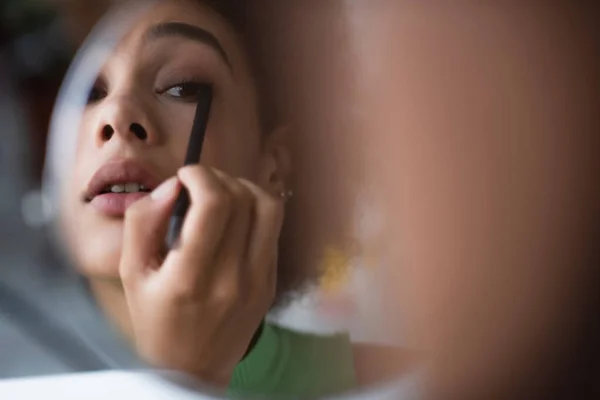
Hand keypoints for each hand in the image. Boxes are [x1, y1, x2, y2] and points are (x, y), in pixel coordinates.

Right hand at [119, 165, 282, 386]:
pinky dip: (255, 211)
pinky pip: (273, 229)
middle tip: (199, 185)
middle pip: (244, 199)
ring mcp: (259, 280)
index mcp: (191, 278)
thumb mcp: (131, 274)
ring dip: (245, 188)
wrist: (193, 369)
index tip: (185, 176)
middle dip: (219, 178)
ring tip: (221, 194)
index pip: (215, 204)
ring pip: (269, 208)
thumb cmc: (156, 321)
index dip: (201, 175)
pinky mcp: (271, 281)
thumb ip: (143, 223)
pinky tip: (234, 219)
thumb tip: (173, 186)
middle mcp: (233, 278)